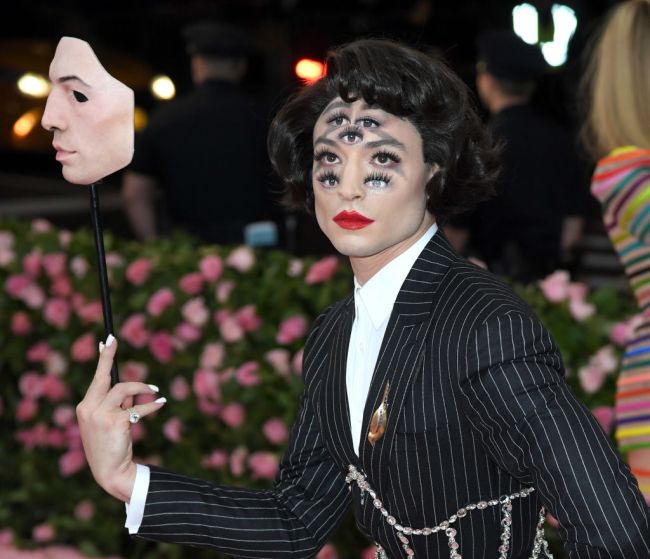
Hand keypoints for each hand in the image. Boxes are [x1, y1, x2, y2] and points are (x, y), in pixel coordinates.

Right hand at [76, 334, 165, 501]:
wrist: (110, 471)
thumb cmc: (111, 445)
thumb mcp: (109, 421)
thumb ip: (118, 404)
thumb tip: (132, 390)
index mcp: (85, 407)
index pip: (96, 378)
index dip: (103, 359)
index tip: (106, 341)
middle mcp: (88, 408)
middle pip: (102, 376)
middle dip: (107, 356)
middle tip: (113, 339)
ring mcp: (99, 415)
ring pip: (123, 389)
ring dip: (142, 387)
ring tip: (155, 390)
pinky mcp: (114, 422)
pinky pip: (137, 407)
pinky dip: (151, 405)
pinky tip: (161, 402)